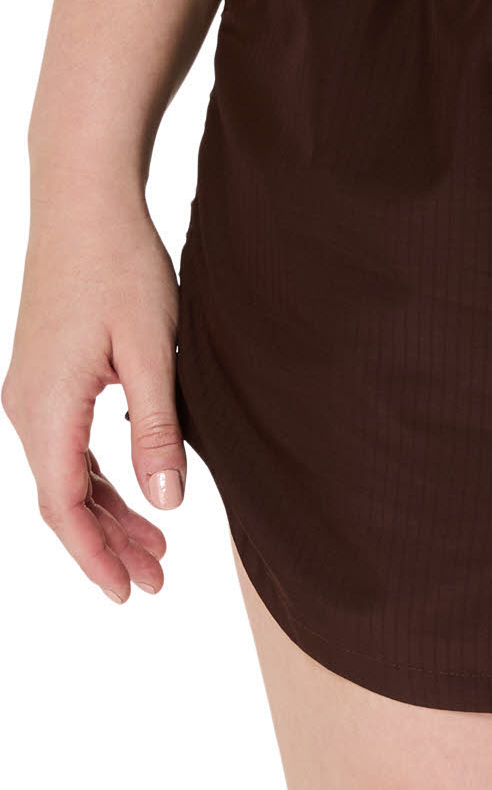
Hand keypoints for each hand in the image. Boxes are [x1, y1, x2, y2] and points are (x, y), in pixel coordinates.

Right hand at [3, 190, 186, 603]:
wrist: (84, 196)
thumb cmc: (120, 262)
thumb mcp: (154, 352)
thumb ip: (157, 432)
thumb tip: (167, 505)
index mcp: (46, 405)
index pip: (63, 505)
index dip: (96, 557)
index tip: (129, 592)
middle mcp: (26, 404)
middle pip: (62, 499)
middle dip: (108, 546)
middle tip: (157, 581)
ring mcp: (30, 390)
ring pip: (65, 475)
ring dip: (108, 515)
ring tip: (157, 549)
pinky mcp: (45, 376)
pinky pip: (66, 447)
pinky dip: (99, 480)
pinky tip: (138, 496)